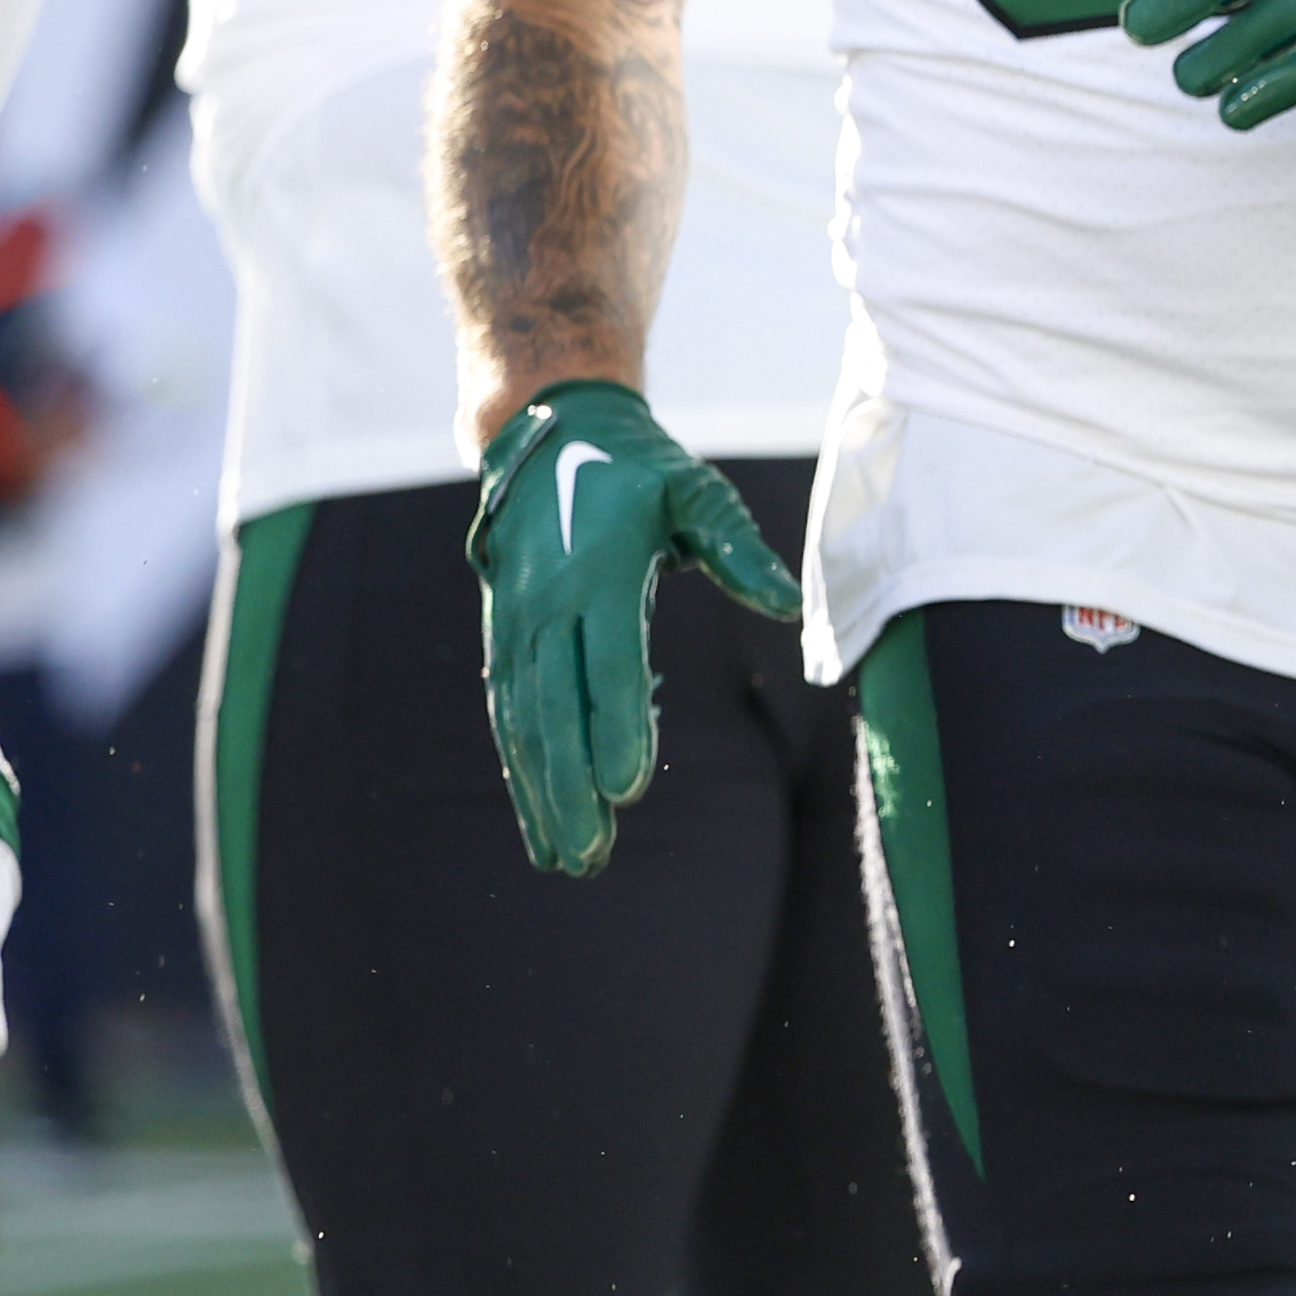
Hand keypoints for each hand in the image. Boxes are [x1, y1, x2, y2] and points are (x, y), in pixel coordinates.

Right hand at [468, 379, 799, 878]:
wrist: (549, 437)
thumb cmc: (640, 472)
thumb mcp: (697, 493)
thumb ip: (740, 550)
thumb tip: (792, 604)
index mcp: (594, 573)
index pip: (607, 663)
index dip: (618, 726)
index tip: (630, 787)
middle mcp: (544, 607)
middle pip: (555, 710)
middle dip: (570, 786)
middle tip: (595, 852)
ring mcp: (515, 627)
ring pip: (523, 724)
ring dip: (540, 794)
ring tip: (568, 858)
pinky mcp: (503, 640)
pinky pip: (508, 714)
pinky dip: (520, 771)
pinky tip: (539, 822)